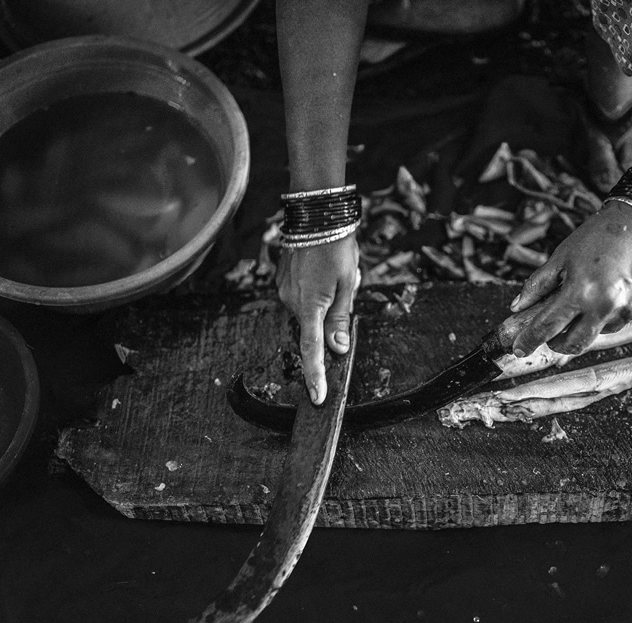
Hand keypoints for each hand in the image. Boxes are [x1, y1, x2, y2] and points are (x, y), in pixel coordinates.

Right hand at [276, 235, 359, 404]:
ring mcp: (284, 292)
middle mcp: (291, 302)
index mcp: (310, 305)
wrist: (316, 215)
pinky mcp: (282, 283)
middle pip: (313, 328)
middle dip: (329, 319)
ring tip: (336, 274)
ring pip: (308, 312)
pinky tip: (323, 272)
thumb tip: (337, 348)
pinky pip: (301, 299)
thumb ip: (341, 318)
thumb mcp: (348, 284)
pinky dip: (314, 294)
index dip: (315, 375)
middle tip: (345, 289)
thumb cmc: (336, 247)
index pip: (312, 349)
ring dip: (323, 303)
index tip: (318, 397)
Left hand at [509, 201, 631, 356]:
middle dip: (557, 343)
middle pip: (573, 344)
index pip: (547, 327)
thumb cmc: (599, 235)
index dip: (529, 341)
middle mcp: (605, 306)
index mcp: (581, 291)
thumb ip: (537, 285)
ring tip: (586, 298)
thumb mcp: (561, 256)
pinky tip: (608, 292)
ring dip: (584, 325)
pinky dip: (606, 315)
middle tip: (551, 332)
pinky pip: (617, 322)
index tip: (519, 349)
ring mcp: (627, 310)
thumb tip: (517, 306)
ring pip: (597, 334)